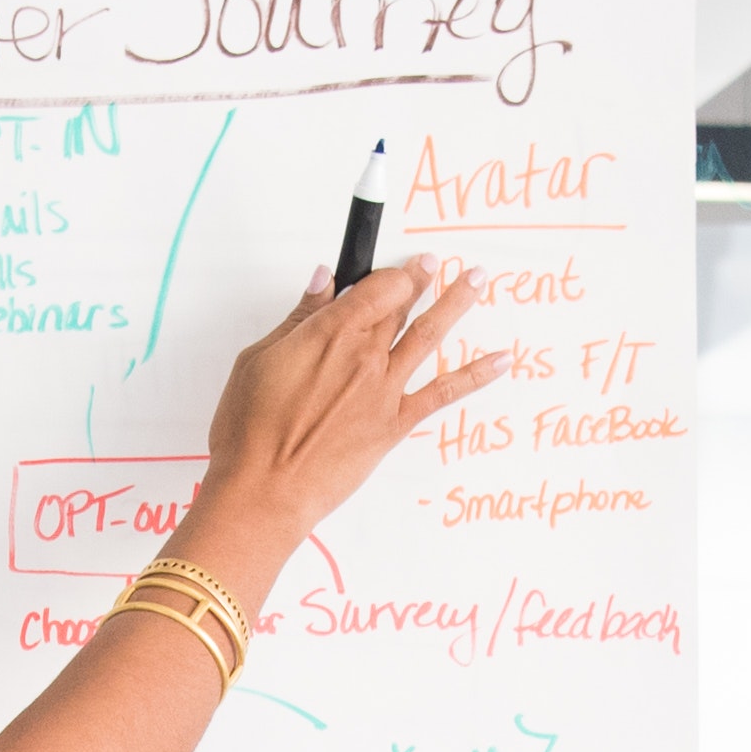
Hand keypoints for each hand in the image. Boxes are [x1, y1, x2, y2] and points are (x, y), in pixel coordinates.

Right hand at [184, 261, 508, 565]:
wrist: (264, 489)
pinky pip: (444, 392)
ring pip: (429, 335)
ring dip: (456, 303)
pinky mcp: (394, 424)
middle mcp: (365, 356)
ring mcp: (384, 390)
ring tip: (478, 280)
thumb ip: (298, 318)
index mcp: (330, 333)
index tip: (398, 262)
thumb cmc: (249, 430)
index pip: (375, 286)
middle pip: (400, 306)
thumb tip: (322, 281)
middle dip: (420, 280)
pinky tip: (501, 359)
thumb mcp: (258, 360)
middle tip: (436, 263)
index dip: (389, 271)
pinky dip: (476, 374)